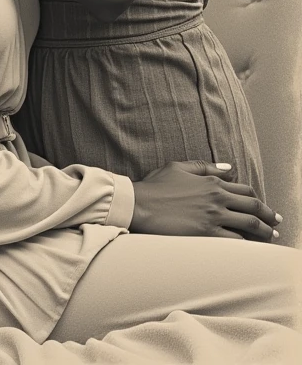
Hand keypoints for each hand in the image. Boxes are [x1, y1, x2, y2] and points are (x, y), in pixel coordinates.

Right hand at [130, 160, 280, 240]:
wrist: (138, 205)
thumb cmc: (155, 186)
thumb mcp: (179, 167)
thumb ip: (206, 166)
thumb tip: (229, 168)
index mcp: (212, 181)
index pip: (245, 190)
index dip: (259, 200)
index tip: (266, 209)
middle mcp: (217, 198)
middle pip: (253, 207)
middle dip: (269, 216)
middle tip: (278, 223)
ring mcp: (213, 217)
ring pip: (249, 225)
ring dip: (264, 233)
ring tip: (271, 237)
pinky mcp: (206, 234)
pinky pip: (235, 242)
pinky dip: (247, 246)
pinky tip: (252, 250)